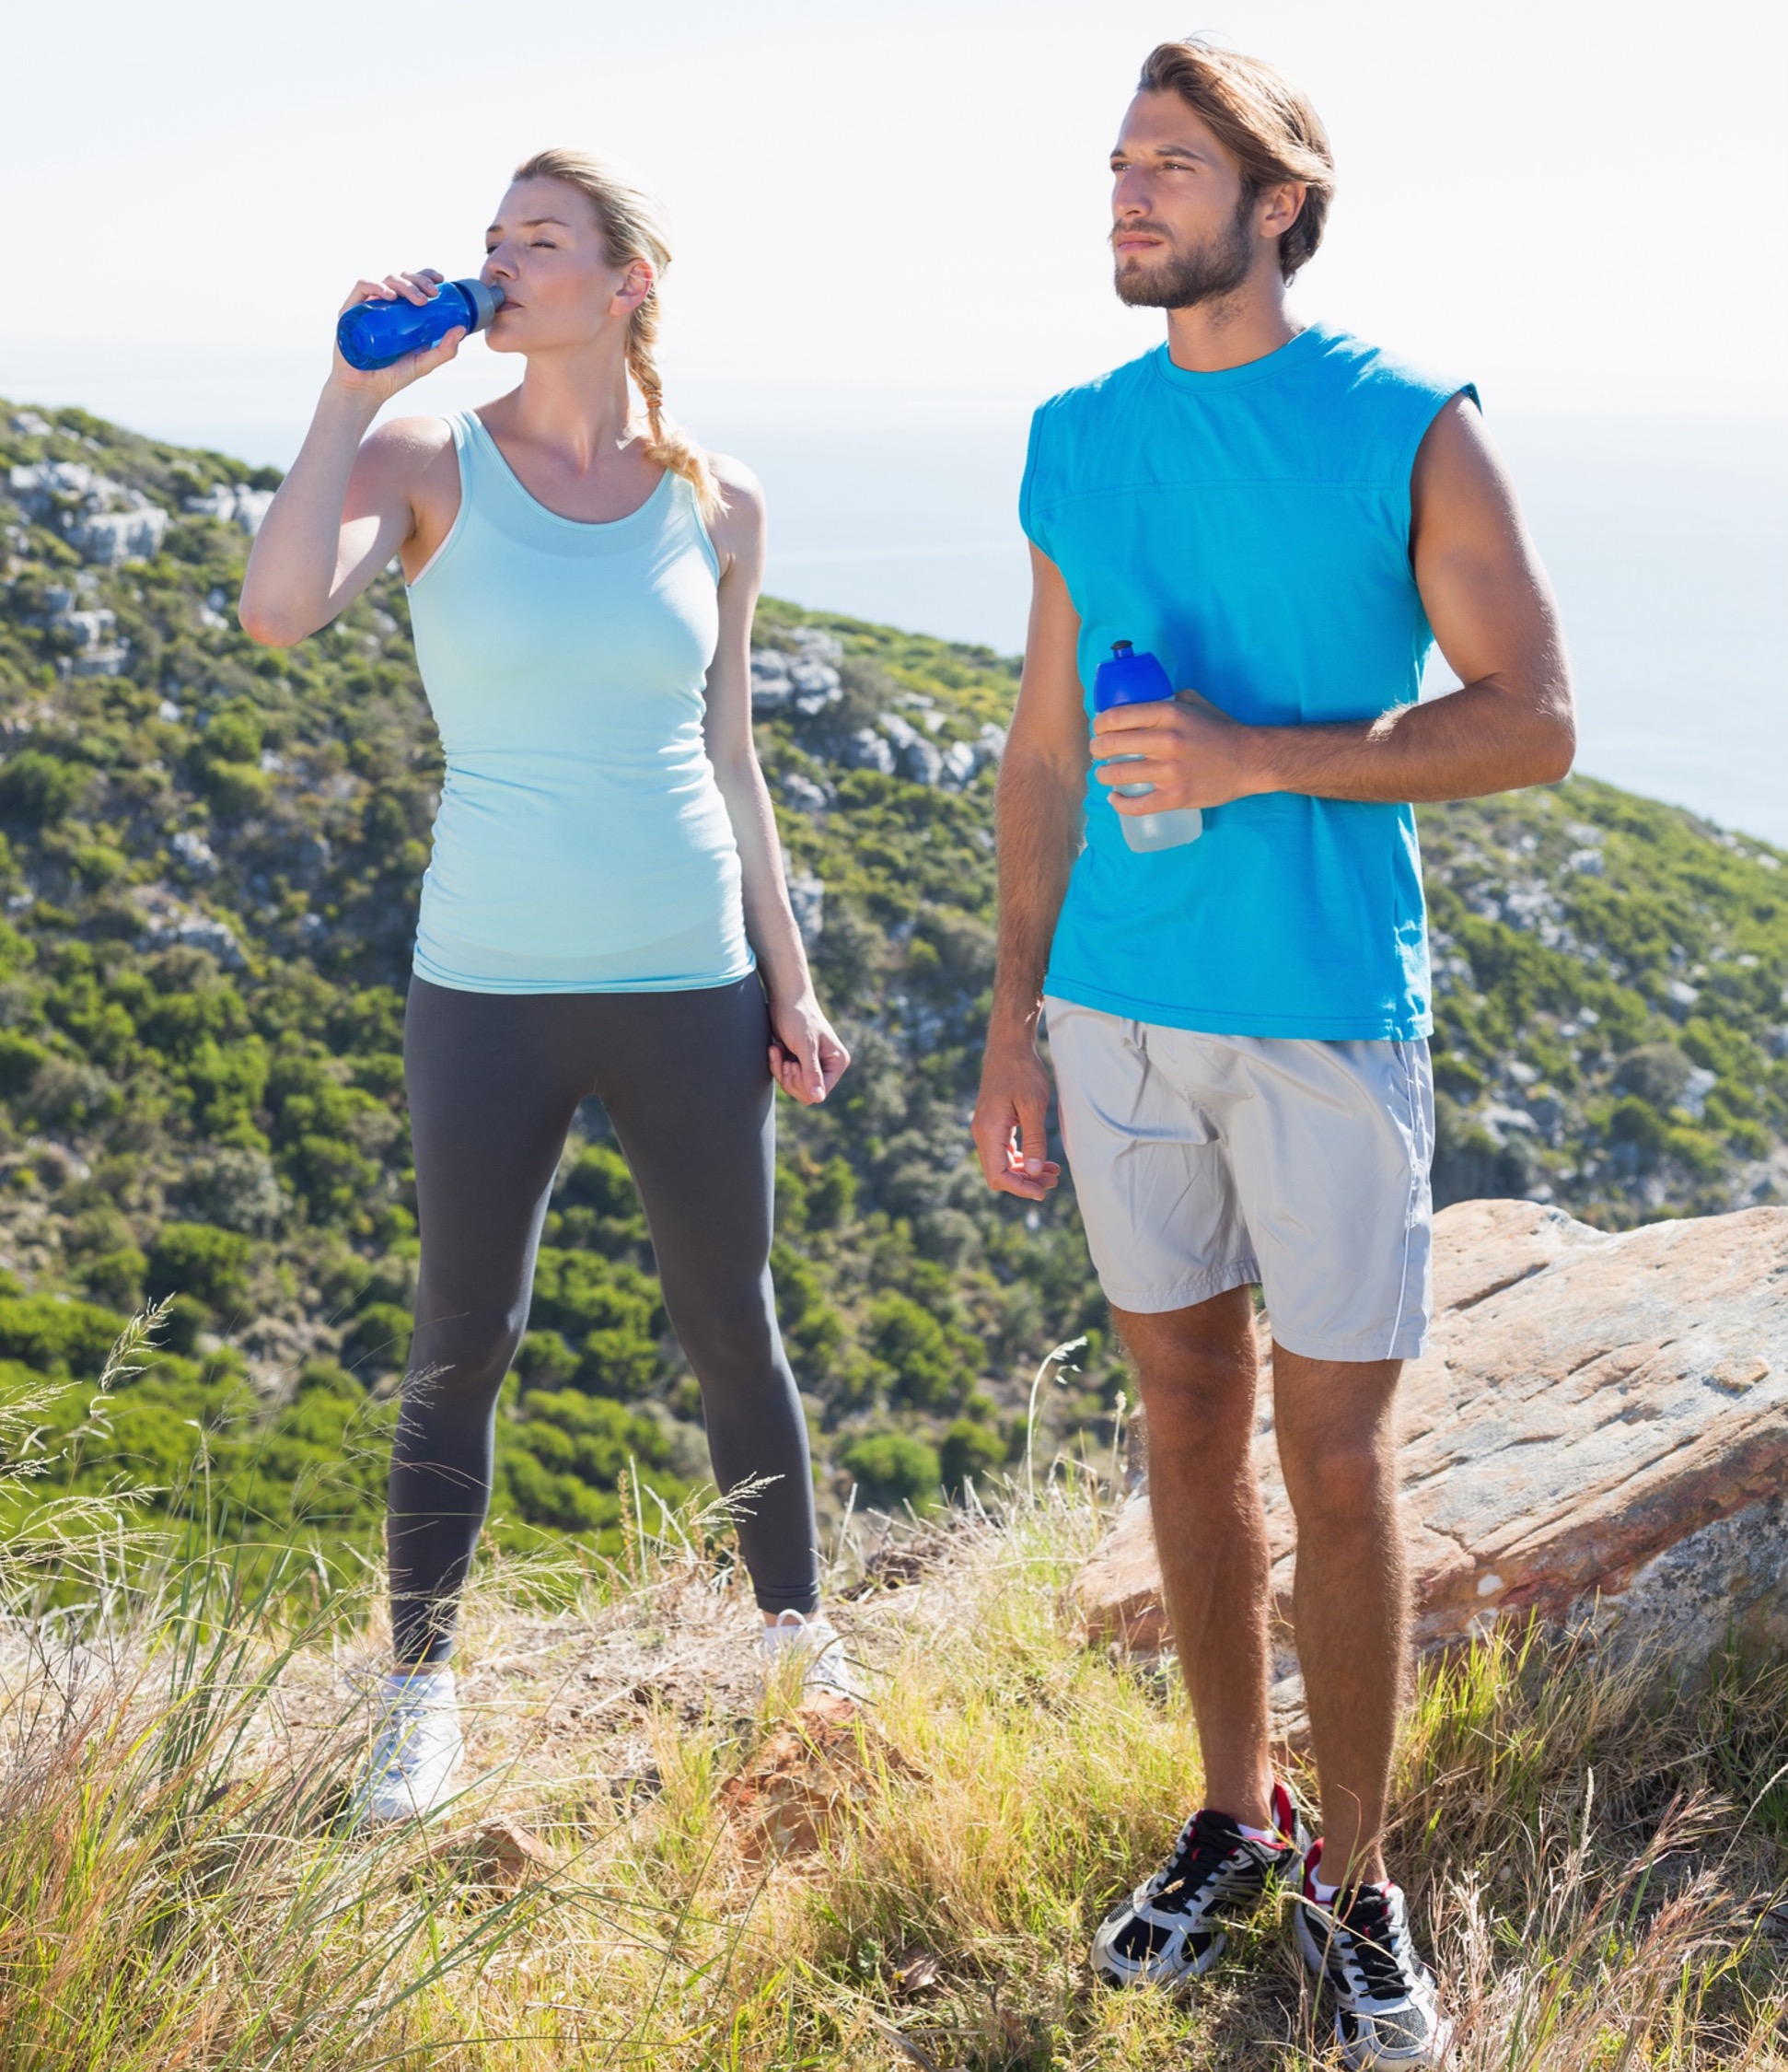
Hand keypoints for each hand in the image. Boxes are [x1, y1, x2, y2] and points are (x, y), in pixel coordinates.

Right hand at [327, 270, 464, 405]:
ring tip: (419, 301)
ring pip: (386, 280)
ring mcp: (368, 306)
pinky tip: (390, 297)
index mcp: (401, 312)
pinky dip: (377, 286)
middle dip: (420, 281)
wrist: (364, 390)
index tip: (441, 281)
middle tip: (433, 294)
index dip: (426, 276)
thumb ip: (444, 350)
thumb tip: (462, 328)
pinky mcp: (351, 310)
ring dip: (405, 285)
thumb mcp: (423, 363)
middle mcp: (385, 305)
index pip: (413, 284)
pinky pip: (362, 287)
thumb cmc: (392, 376)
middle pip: (402, 278)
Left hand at [768, 990, 849, 1104]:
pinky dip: (777, 1065)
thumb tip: (818, 1098)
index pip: (820, 1093)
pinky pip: (785, 1077)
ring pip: (793, 1087)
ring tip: (778, 1050)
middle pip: (805, 1093)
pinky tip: (775, 1048)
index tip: (793, 1065)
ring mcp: (812, 1065)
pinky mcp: (798, 1062)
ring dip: (781, 1070)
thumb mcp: (806, 1046)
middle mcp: (827, 1066)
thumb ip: (812, 1073)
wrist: (784, 998)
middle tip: (785, 1059)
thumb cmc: (798, 1017)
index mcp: (837, 1062)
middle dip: (790, 1077)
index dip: (803, 1084)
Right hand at [971, 1031, 1061, 1200]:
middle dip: (1025, 1182)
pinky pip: (1005, 1151)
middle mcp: (982, 1133)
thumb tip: (1035, 1171)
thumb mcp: (1033, 1106)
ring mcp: (986, 1129)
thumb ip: (1034, 1140)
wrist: (1009, 1046)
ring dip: (1026, 1172)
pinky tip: (1043, 1160)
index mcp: (988, 1131)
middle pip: (999, 1173)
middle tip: (1053, 1182)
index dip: (1019, 1188)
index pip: (998, 1174)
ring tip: (1053, 1173)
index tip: (1042, 1193)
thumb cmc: (1022, 1071)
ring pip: (1003, 1164)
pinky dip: (1023, 1159)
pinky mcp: (994, 1124)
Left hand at [1091, 689, 1268, 813]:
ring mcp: (1171, 771)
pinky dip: (1120, 804)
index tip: (1098, 729)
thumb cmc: (1221, 730)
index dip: (1099, 724)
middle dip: (1097, 749)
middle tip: (1098, 752)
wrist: (1250, 761)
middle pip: (1111, 745)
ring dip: (1104, 775)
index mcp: (1169, 714)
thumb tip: (1141, 700)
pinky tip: (1115, 799)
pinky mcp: (1176, 797)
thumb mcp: (1195, 703)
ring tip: (1104, 775)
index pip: (1117, 716)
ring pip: (1118, 775)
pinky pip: (1137, 805)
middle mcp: (1167, 741)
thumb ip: (1168, 699)